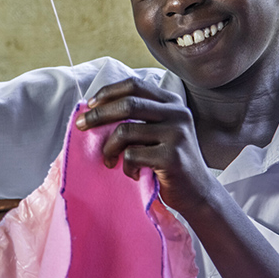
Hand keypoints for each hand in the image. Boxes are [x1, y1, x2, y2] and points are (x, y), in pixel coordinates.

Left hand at [75, 78, 216, 215]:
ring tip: (110, 160)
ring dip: (110, 148)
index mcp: (172, 102)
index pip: (135, 85)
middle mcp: (177, 113)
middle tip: (81, 126)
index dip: (108, 92)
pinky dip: (126, 166)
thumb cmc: (170, 161)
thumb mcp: (160, 131)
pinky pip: (132, 155)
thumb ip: (139, 117)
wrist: (197, 192)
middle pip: (128, 104)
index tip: (90, 105)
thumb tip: (95, 108)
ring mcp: (177, 134)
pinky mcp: (172, 157)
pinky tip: (134, 174)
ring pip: (126, 132)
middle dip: (98, 115)